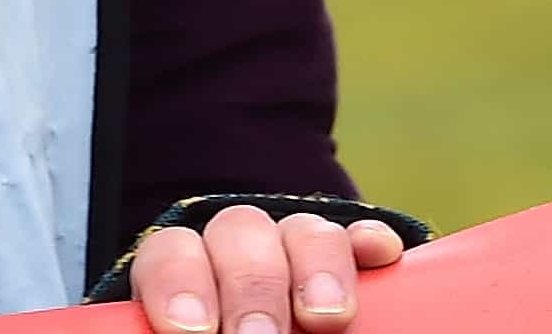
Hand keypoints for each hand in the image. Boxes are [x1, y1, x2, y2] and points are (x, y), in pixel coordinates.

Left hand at [124, 206, 404, 333]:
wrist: (250, 327)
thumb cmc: (214, 333)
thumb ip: (199, 331)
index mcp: (183, 273)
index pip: (170, 253)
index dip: (177, 283)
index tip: (191, 331)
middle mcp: (236, 249)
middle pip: (241, 232)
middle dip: (253, 288)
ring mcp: (291, 248)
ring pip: (303, 228)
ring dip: (315, 267)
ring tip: (325, 318)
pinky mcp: (345, 259)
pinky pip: (358, 235)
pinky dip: (369, 242)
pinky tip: (381, 256)